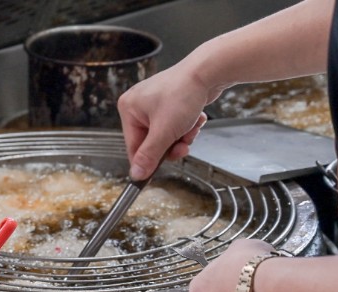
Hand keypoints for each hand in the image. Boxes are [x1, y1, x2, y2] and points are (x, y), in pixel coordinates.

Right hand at [117, 63, 214, 179]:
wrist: (208, 71)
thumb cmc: (183, 94)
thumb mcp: (164, 132)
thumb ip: (149, 156)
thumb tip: (136, 174)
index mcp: (129, 109)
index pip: (133, 147)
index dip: (148, 160)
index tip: (157, 172)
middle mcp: (138, 105)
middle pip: (151, 142)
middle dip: (171, 145)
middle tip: (183, 146)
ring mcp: (155, 103)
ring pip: (166, 135)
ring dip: (181, 137)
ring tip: (192, 128)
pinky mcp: (170, 102)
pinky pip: (175, 125)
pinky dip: (186, 127)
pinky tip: (196, 119)